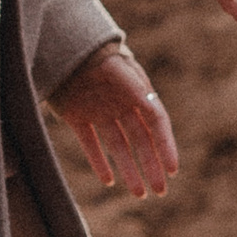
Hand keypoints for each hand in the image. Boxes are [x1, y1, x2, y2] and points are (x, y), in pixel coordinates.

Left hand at [53, 43, 178, 199]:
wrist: (62, 43)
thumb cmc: (94, 53)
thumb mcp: (118, 69)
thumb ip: (136, 89)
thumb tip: (157, 112)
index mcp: (136, 92)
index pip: (157, 125)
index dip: (166, 147)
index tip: (173, 169)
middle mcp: (121, 105)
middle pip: (141, 141)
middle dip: (152, 166)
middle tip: (160, 191)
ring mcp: (99, 112)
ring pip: (119, 147)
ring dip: (130, 170)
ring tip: (140, 193)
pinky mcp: (77, 117)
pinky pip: (91, 144)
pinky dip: (99, 162)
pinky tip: (109, 181)